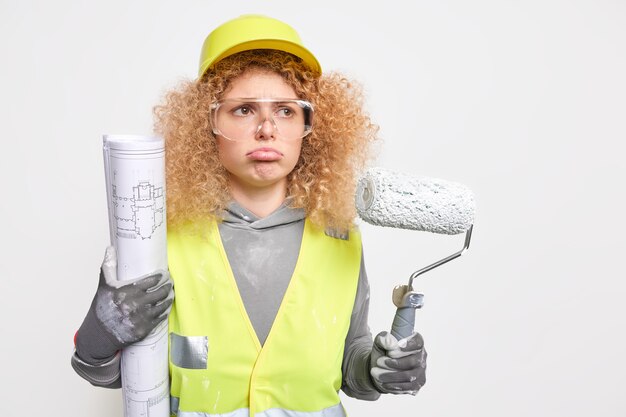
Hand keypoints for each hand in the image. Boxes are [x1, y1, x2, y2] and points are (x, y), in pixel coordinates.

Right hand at [76, 246, 173, 362]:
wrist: (98, 334)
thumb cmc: (101, 308)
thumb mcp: (104, 286)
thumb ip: (109, 267)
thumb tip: (110, 248)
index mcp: (127, 292)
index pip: (150, 280)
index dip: (160, 277)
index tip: (164, 274)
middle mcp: (135, 305)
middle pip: (160, 292)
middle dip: (167, 287)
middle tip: (170, 283)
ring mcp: (140, 318)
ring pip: (162, 305)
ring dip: (168, 299)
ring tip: (170, 294)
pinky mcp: (143, 330)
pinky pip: (159, 318)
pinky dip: (164, 312)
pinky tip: (166, 307)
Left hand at [370, 331, 426, 394]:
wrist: (380, 369)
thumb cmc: (383, 352)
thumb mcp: (379, 342)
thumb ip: (383, 338)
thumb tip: (391, 343)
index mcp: (416, 342)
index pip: (418, 342)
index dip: (407, 346)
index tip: (392, 350)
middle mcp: (422, 357)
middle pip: (414, 361)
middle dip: (395, 363)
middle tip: (379, 362)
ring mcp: (420, 372)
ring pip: (409, 376)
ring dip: (391, 375)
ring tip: (375, 372)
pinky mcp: (416, 385)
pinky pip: (407, 387)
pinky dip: (393, 385)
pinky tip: (383, 382)